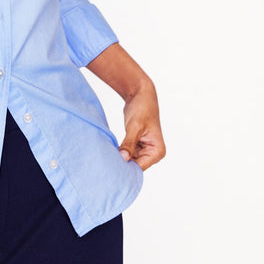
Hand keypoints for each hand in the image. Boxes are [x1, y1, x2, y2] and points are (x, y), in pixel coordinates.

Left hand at [86, 42, 165, 170]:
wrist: (141, 94)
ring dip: (120, 157)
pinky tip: (111, 150)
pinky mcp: (137, 144)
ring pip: (130, 160)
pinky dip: (120, 151)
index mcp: (157, 151)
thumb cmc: (142, 108)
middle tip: (106, 164)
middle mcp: (153, 153)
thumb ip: (129, 144)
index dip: (126, 168)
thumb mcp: (135, 127)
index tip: (112, 168)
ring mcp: (145, 149)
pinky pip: (127, 153)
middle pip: (135, 165)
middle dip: (123, 163)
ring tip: (107, 156)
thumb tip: (123, 159)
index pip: (140, 167)